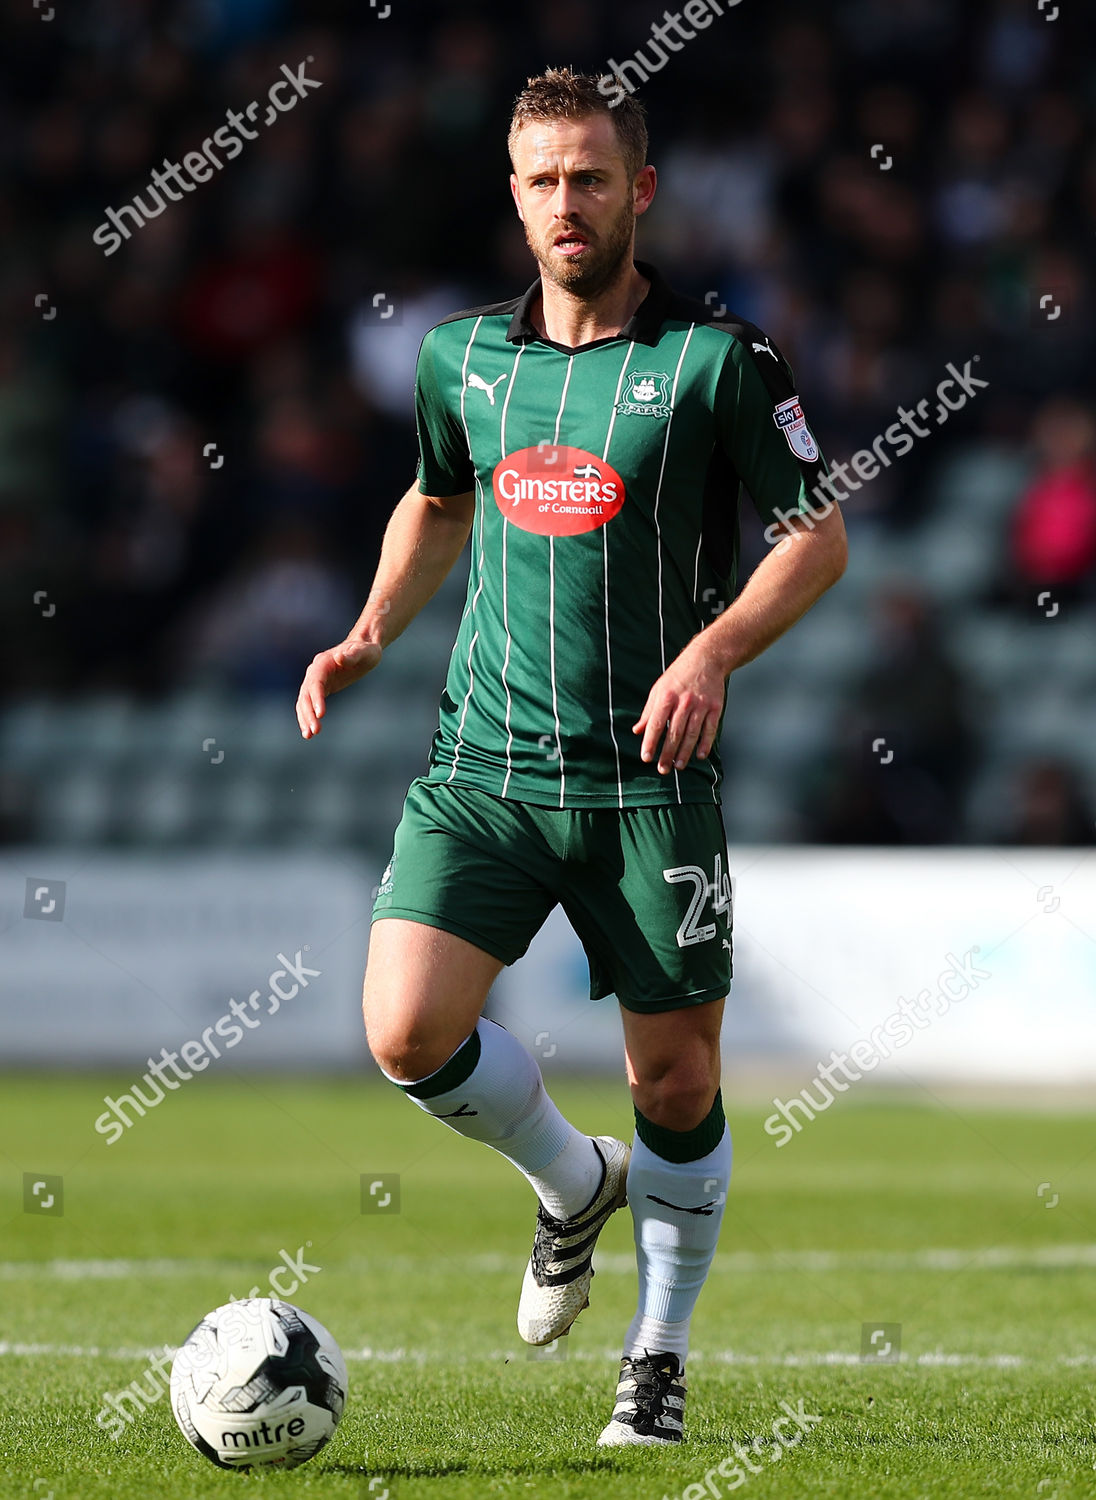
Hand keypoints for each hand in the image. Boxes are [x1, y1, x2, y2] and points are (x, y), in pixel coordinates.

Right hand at [296, 638, 382, 737]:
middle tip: (315, 731)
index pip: (316, 682)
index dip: (316, 698)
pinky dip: (307, 716)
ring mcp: (316, 680)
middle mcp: (315, 671)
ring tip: (309, 736)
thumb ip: (353, 654)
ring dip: (305, 718)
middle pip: (306, 694)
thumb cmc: (366, 651)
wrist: (364, 648)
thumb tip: (340, 657)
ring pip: (304, 701)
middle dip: (308, 713)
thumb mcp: (364, 652)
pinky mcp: (321, 688)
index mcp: (323, 662)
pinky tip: (310, 732)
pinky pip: (309, 704)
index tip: (320, 715)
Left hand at [633, 643, 725, 774]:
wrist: (706, 659)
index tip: (646, 757)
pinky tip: (700, 755)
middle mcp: (684, 701)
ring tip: (678, 766)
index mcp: (667, 696)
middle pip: (674, 732)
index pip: (656, 723)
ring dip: (685, 752)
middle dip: (667, 753)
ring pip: (692, 733)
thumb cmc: (678, 676)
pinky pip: (710, 729)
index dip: (650, 741)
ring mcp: (701, 705)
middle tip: (662, 769)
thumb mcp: (658, 689)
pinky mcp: (715, 707)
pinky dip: (705, 743)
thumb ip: (648, 711)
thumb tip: (637, 731)